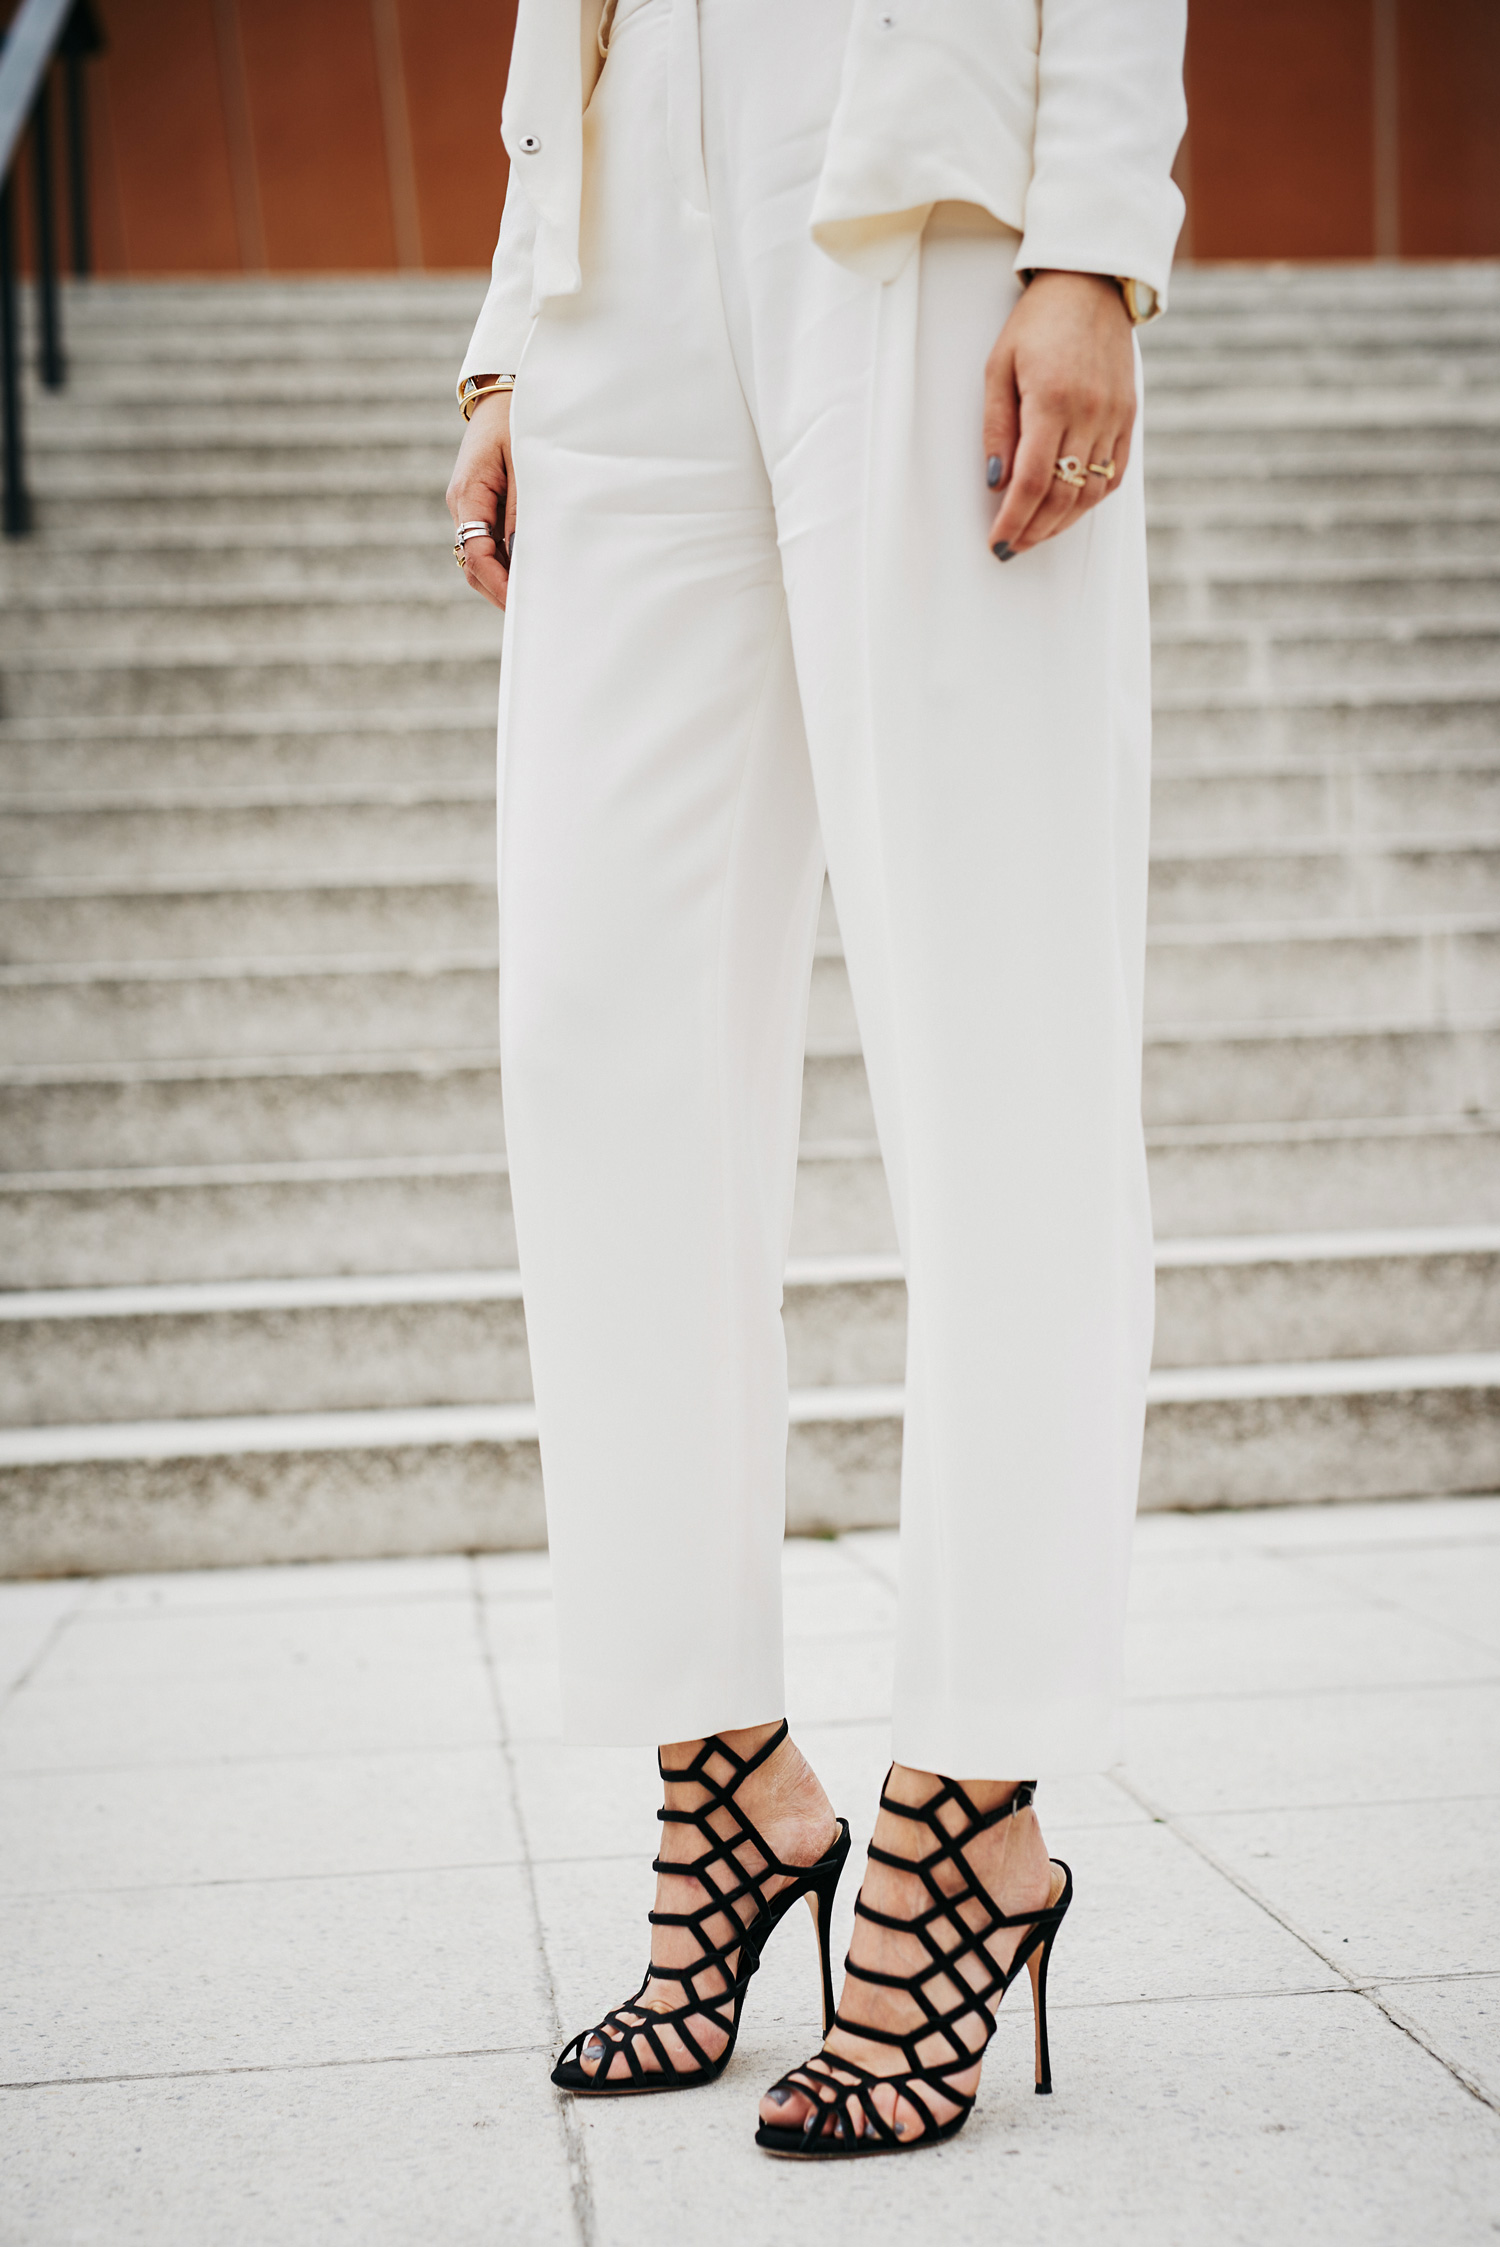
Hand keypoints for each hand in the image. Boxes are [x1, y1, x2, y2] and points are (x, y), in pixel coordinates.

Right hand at [446, 389, 516, 608]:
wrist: (504, 394)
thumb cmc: (518, 420)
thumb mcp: (524, 459)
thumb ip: (522, 508)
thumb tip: (522, 554)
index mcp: (467, 494)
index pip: (476, 554)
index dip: (498, 584)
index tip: (522, 604)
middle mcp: (462, 506)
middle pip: (474, 567)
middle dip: (501, 592)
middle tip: (536, 613)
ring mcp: (470, 509)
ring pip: (481, 561)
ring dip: (504, 581)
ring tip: (537, 599)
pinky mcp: (482, 508)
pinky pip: (490, 546)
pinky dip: (508, 564)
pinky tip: (533, 573)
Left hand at [984, 271, 1135, 558]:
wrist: (1091, 285)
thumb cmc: (1038, 322)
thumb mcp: (999, 367)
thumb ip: (997, 427)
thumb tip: (995, 481)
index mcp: (1051, 400)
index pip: (1030, 481)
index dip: (1013, 520)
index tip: (997, 541)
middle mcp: (1089, 413)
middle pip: (1061, 495)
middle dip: (1033, 530)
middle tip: (1011, 546)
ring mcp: (1114, 417)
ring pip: (1090, 493)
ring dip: (1061, 522)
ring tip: (1035, 534)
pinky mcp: (1129, 417)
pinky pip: (1114, 475)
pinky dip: (1090, 500)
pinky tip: (1069, 509)